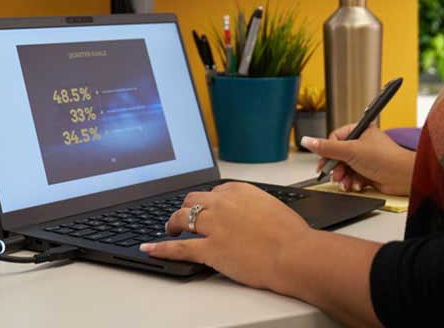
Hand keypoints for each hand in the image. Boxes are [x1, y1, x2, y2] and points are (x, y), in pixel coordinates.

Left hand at [140, 182, 311, 290]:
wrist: (293, 253)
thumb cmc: (291, 234)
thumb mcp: (272, 207)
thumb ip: (255, 206)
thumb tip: (251, 214)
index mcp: (238, 190)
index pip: (215, 191)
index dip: (209, 202)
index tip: (208, 208)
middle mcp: (222, 203)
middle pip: (193, 200)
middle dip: (186, 207)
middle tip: (184, 217)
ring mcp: (213, 225)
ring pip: (182, 218)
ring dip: (172, 223)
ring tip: (170, 229)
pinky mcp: (209, 248)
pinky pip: (179, 247)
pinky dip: (161, 247)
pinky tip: (150, 248)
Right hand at [301, 123, 414, 195]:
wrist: (404, 177)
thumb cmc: (385, 158)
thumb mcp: (350, 151)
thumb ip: (327, 147)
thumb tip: (307, 140)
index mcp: (360, 131)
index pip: (335, 138)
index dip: (328, 151)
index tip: (323, 162)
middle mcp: (363, 143)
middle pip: (339, 155)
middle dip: (336, 167)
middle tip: (335, 174)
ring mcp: (366, 158)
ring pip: (345, 168)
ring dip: (344, 177)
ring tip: (345, 182)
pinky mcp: (369, 172)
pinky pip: (353, 177)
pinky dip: (352, 182)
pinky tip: (355, 185)